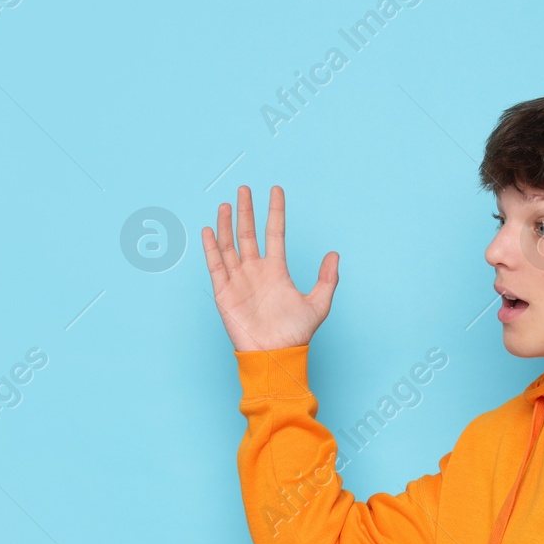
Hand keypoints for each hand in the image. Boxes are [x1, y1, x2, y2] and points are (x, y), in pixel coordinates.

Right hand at [202, 184, 339, 352]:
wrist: (275, 355)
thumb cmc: (296, 334)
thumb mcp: (318, 304)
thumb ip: (327, 279)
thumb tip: (334, 254)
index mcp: (276, 270)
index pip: (274, 232)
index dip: (275, 211)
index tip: (276, 190)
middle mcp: (255, 271)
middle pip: (247, 234)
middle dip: (246, 211)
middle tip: (244, 189)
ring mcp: (239, 280)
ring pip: (229, 245)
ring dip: (227, 224)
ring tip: (226, 203)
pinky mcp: (224, 293)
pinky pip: (216, 266)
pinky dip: (211, 247)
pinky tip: (209, 229)